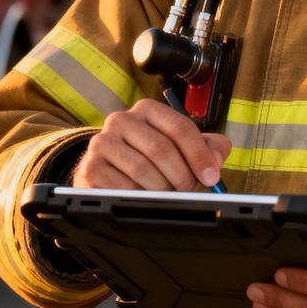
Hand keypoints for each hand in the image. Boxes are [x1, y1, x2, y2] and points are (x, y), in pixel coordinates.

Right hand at [71, 99, 230, 190]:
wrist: (109, 170)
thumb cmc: (151, 157)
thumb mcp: (182, 146)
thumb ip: (209, 147)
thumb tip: (215, 160)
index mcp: (147, 109)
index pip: (179, 127)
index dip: (199, 154)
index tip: (211, 176)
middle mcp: (121, 120)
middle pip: (161, 149)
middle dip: (181, 175)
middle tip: (188, 190)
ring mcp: (102, 143)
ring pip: (142, 170)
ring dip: (162, 188)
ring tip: (167, 194)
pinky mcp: (90, 167)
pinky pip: (123, 187)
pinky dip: (140, 197)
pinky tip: (144, 198)